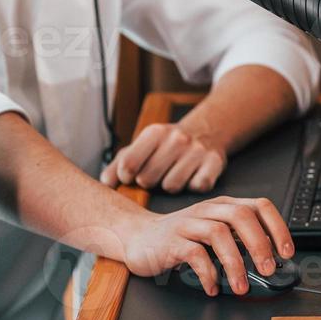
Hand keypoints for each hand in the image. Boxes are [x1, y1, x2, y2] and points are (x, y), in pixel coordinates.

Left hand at [100, 122, 226, 192]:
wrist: (205, 131)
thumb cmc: (166, 145)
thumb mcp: (141, 146)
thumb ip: (118, 164)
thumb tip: (106, 183)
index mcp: (153, 132)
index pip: (128, 165)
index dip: (126, 177)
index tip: (130, 177)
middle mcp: (176, 138)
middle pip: (148, 179)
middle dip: (149, 182)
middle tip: (155, 175)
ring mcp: (197, 150)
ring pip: (172, 187)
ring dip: (170, 186)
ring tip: (173, 175)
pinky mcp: (214, 162)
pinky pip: (197, 187)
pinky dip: (193, 187)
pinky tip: (191, 177)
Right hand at [118, 196, 294, 296]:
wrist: (138, 237)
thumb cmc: (180, 238)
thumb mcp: (213, 232)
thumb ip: (238, 242)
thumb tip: (270, 261)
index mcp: (223, 206)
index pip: (258, 206)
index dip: (277, 227)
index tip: (286, 252)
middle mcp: (207, 211)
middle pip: (241, 215)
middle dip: (259, 244)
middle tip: (268, 269)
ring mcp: (188, 224)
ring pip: (218, 233)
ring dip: (235, 263)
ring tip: (240, 286)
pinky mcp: (171, 242)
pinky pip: (193, 255)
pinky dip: (207, 274)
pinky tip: (213, 287)